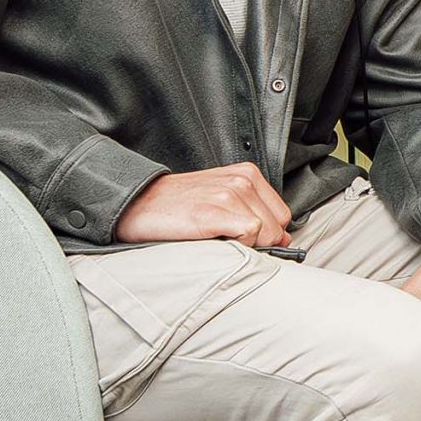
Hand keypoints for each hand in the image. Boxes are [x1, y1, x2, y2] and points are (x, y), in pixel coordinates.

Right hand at [114, 162, 293, 247]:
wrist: (136, 204)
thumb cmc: (178, 206)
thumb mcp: (222, 200)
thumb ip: (255, 213)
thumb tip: (284, 240)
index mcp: (247, 174)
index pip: (282, 216)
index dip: (267, 234)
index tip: (242, 238)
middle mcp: (242, 180)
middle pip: (278, 228)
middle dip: (259, 243)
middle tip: (226, 240)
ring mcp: (229, 194)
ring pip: (267, 234)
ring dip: (244, 245)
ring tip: (215, 237)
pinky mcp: (213, 212)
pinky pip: (250, 233)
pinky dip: (236, 246)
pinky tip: (212, 240)